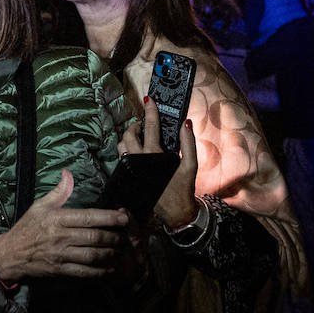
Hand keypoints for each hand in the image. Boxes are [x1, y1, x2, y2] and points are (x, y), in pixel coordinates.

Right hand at [0, 170, 128, 281]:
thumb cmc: (27, 227)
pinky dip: (100, 272)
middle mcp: (60, 237)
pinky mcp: (60, 271)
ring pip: (92, 256)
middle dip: (114, 237)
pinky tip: (110, 268)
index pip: (88, 217)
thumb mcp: (40, 206)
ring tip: (120, 250)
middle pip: (94, 237)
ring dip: (110, 254)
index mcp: (57, 218)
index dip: (108, 217)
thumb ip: (59, 192)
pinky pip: (84, 272)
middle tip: (126, 235)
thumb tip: (68, 173)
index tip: (123, 217)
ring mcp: (61, 255)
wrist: (10, 254)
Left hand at [119, 96, 198, 227]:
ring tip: (140, 137)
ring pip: (122, 146)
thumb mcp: (191, 165)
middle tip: (144, 125)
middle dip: (135, 126)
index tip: (149, 100)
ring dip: (129, 138)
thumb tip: (185, 123)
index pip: (150, 127)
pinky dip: (128, 150)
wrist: (175, 212)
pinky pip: (122, 158)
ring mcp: (132, 169)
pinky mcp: (129, 176)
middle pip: (129, 135)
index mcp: (155, 156)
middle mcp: (139, 161)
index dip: (150, 111)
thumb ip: (189, 143)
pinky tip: (138, 151)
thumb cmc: (184, 188)